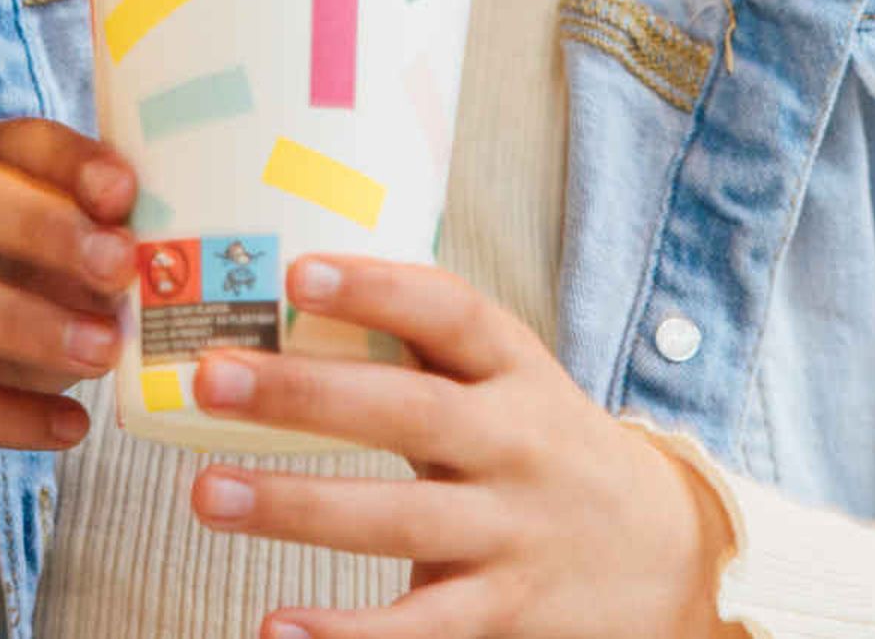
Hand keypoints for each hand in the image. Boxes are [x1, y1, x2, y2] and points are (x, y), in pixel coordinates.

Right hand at [0, 116, 139, 520]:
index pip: (5, 142)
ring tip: (103, 354)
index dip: (65, 161)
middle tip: (118, 267)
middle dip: (41, 227)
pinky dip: (6, 414)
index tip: (125, 192)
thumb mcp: (44, 284)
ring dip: (24, 322)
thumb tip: (157, 260)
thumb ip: (89, 262)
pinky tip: (70, 427)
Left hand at [180, 254, 735, 638]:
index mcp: (516, 371)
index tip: (296, 272)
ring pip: (401, 519)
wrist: (668, 556)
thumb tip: (286, 289)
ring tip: (207, 495)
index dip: (376, 289)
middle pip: (410, 411)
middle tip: (209, 377)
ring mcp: (512, 532)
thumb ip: (422, 348)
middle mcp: (517, 444)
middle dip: (305, 393)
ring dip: (298, 507)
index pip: (451, 313)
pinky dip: (348, 635)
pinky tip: (276, 627)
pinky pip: (420, 626)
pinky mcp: (503, 612)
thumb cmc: (546, 449)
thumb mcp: (511, 382)